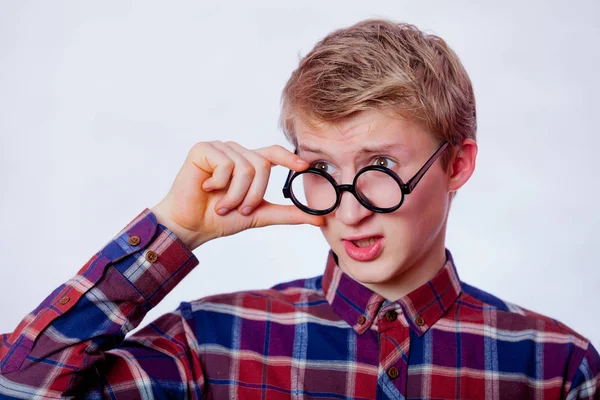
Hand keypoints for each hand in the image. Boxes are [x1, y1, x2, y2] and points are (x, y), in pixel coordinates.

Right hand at [151, 141, 323, 249]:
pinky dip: (219, 184)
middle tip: (239, 210)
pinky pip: (226, 164)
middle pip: (262, 165)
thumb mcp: (259, 215)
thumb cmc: (220, 219)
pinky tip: (206, 189)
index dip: (290, 159)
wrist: (191, 226)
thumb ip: (288, 213)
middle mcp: (236, 152)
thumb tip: (319, 217)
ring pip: (245, 167)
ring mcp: (220, 148)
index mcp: (249, 163)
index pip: (274, 153)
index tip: (305, 167)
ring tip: (221, 205)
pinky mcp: (203, 149)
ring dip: (235, 194)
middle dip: (253, 194)